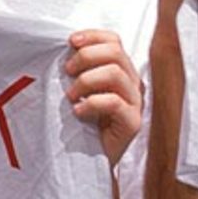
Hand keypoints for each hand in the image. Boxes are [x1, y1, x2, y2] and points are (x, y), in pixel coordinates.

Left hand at [65, 29, 142, 166]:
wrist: (90, 162)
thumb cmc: (81, 125)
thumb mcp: (78, 91)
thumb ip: (77, 72)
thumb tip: (63, 52)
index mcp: (121, 72)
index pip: (114, 41)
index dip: (93, 36)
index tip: (71, 42)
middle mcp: (132, 84)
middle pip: (116, 53)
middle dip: (86, 57)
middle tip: (67, 71)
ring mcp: (135, 103)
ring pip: (116, 74)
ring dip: (87, 80)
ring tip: (71, 96)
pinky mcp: (133, 123)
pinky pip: (114, 102)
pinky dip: (92, 103)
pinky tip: (78, 112)